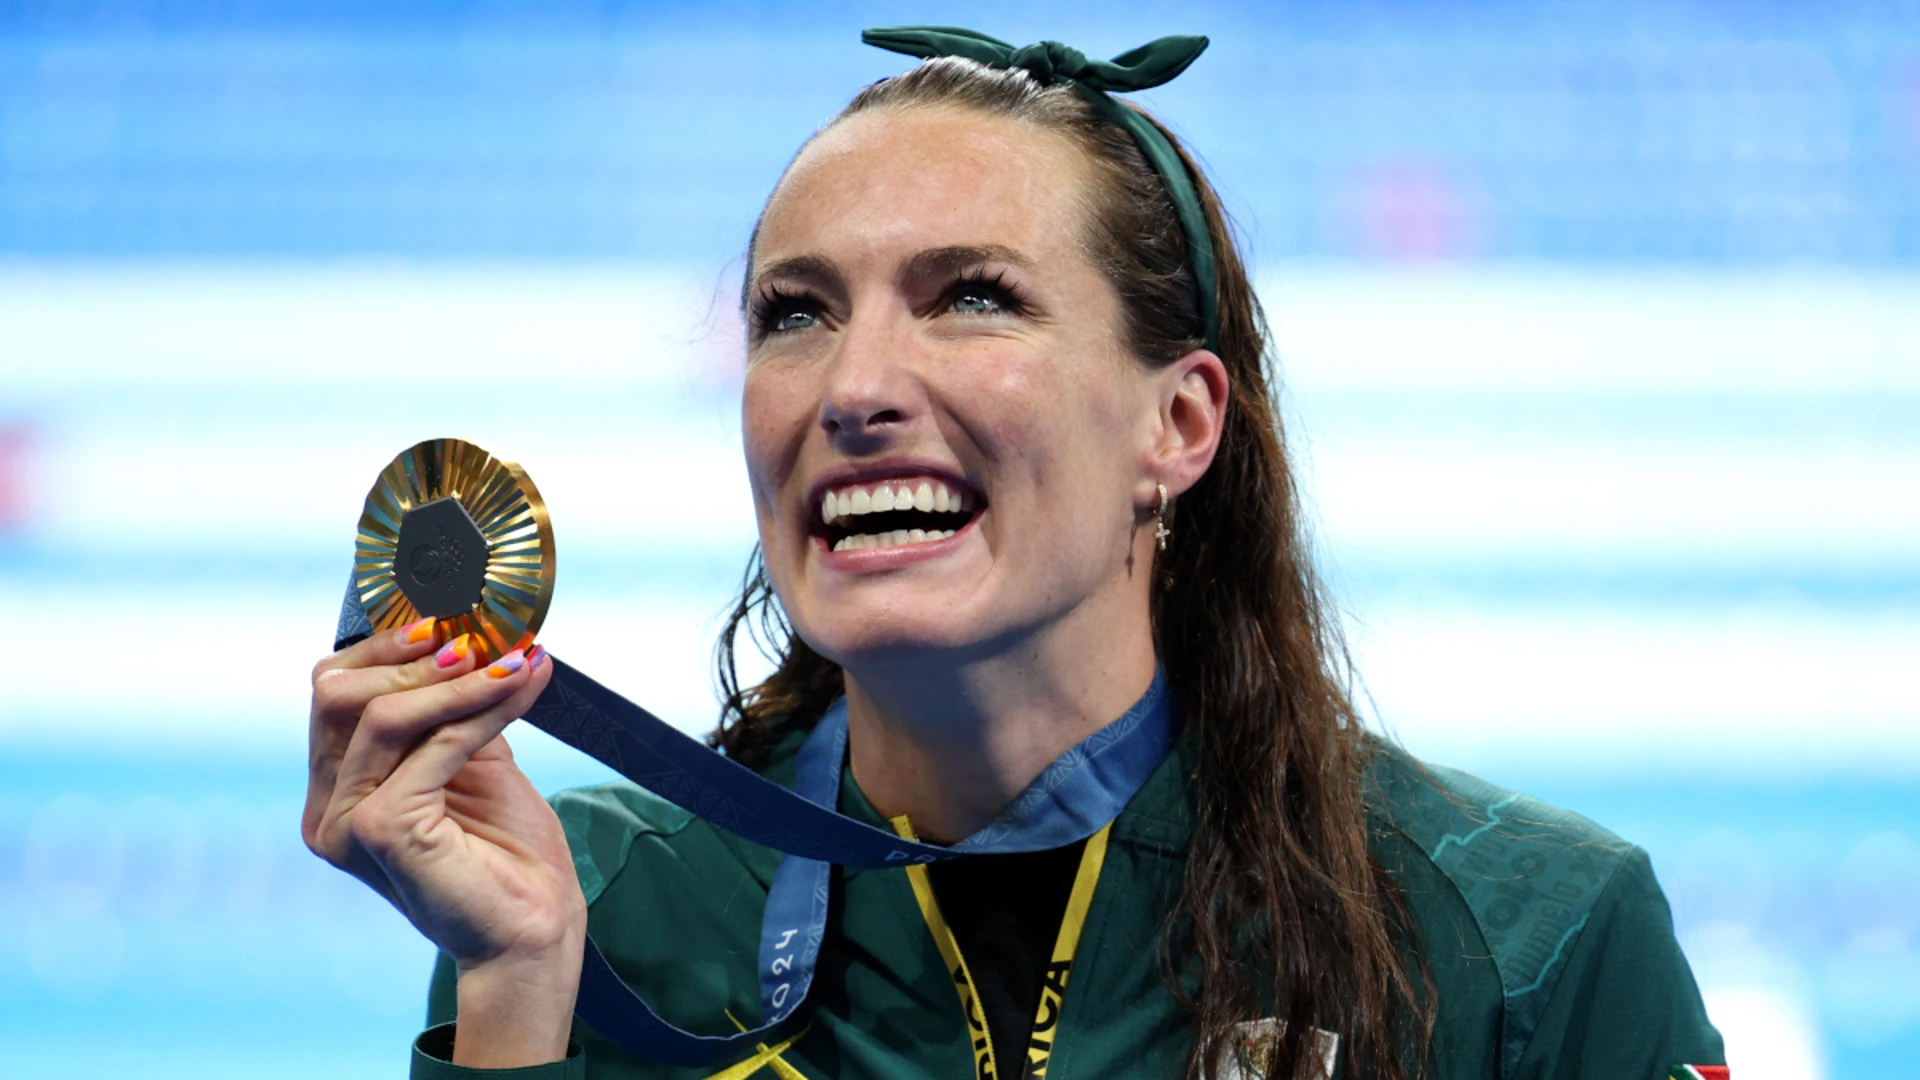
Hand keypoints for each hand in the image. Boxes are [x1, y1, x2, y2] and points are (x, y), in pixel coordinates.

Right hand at [303, 620, 582, 1066]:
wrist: (534, 929)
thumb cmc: (505, 851)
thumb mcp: (471, 759)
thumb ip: (449, 708)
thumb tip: (465, 631)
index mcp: (336, 790)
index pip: (333, 691)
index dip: (386, 645)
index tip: (449, 616)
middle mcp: (328, 809)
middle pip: (338, 694)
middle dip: (410, 654)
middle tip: (478, 633)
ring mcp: (347, 823)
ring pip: (382, 714)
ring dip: (457, 677)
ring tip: (513, 655)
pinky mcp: (383, 832)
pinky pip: (433, 745)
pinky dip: (484, 706)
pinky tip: (525, 684)